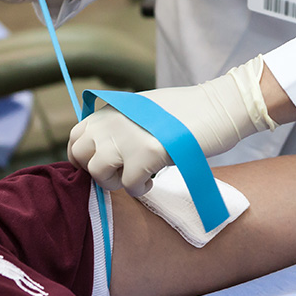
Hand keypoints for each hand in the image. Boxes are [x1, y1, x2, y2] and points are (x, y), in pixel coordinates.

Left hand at [69, 59, 274, 195]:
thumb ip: (119, 126)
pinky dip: (140, 188)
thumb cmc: (186, 114)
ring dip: (117, 183)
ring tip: (138, 177)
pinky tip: (154, 178)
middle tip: (120, 174)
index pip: (75, 138)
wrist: (220, 107)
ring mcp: (127, 135)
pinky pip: (129, 185)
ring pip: (98, 173)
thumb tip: (100, 151)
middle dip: (97, 172)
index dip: (83, 158)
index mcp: (112, 110)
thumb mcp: (143, 111)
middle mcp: (113, 120)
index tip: (103, 167)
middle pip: (80, 156)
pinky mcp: (146, 153)